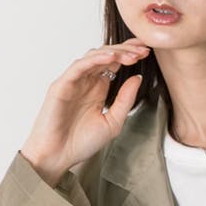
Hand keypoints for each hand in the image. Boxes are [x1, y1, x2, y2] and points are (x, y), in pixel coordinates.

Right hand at [20, 39, 150, 186]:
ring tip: (132, 53)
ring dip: (114, 52)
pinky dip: (96, 59)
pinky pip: (80, 66)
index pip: (115, 65)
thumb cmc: (81, 143)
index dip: (130, 56)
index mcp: (97, 90)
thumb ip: (125, 100)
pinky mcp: (62, 85)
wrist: (58, 157)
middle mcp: (86, 82)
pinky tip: (112, 57)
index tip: (147, 52)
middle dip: (126, 50)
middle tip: (144, 48)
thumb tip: (137, 78)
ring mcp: (73, 81)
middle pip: (106, 57)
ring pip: (94, 57)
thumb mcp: (113, 123)